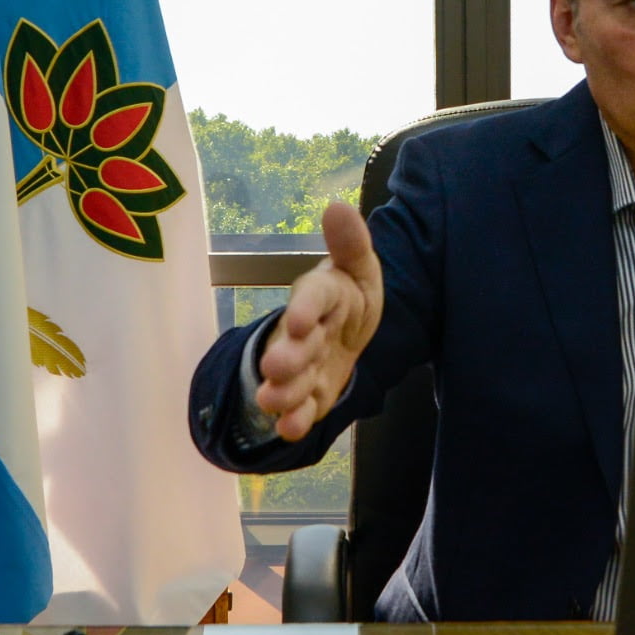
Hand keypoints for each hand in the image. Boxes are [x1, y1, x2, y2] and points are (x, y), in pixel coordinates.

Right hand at [254, 199, 382, 440]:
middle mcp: (305, 331)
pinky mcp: (308, 394)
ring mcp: (304, 365)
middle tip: (275, 367)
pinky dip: (295, 419)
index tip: (299, 321)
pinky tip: (291, 428)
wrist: (343, 335)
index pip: (313, 297)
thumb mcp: (359, 269)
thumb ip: (351, 244)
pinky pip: (301, 408)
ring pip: (291, 380)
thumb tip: (338, 206)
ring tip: (274, 400)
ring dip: (283, 390)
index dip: (305, 308)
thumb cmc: (349, 297)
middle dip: (285, 356)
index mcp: (320, 295)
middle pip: (294, 344)